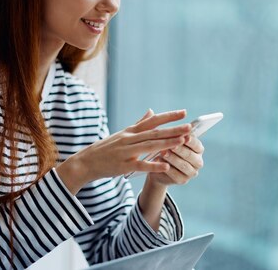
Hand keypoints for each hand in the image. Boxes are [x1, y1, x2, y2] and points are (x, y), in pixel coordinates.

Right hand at [55, 109, 190, 193]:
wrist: (87, 162)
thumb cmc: (107, 148)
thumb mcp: (122, 133)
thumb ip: (139, 123)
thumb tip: (151, 111)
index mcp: (131, 131)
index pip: (153, 121)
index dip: (168, 116)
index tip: (184, 112)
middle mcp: (129, 139)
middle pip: (155, 133)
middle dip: (173, 130)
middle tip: (190, 127)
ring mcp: (126, 152)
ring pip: (149, 146)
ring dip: (167, 144)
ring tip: (183, 142)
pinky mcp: (123, 166)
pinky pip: (140, 165)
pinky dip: (153, 165)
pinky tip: (165, 166)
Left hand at [145, 134, 204, 186]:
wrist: (158, 167)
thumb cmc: (167, 147)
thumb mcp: (172, 140)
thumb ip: (177, 134)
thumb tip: (180, 125)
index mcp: (198, 149)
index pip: (196, 144)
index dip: (190, 141)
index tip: (184, 137)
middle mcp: (198, 161)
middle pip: (190, 155)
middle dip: (180, 150)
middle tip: (172, 146)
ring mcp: (191, 172)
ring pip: (183, 165)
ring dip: (173, 159)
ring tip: (163, 153)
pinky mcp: (182, 180)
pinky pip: (176, 175)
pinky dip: (168, 169)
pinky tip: (160, 163)